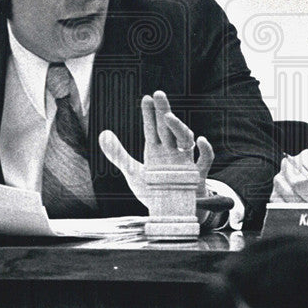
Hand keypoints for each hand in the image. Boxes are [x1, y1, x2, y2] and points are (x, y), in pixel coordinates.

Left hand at [98, 90, 214, 208]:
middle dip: (163, 110)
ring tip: (168, 117)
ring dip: (178, 127)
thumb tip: (102, 133)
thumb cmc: (154, 190)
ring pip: (185, 139)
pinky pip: (205, 160)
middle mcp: (170, 151)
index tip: (146, 98)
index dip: (149, 113)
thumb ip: (118, 154)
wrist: (169, 214)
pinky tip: (201, 140)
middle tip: (158, 94)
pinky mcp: (195, 176)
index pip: (152, 127)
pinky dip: (205, 150)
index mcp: (156, 149)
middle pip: (168, 127)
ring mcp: (184, 162)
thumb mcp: (132, 172)